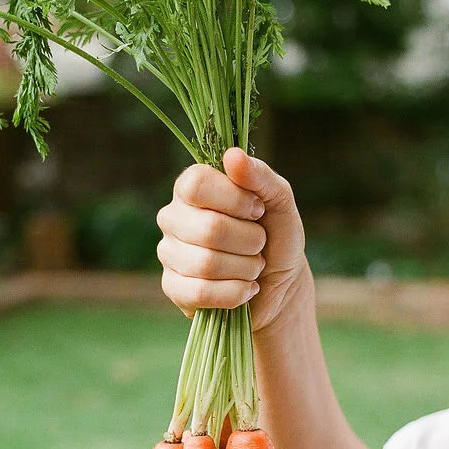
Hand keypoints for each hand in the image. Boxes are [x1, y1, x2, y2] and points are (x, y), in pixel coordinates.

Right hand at [157, 147, 307, 331]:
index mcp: (191, 187)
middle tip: (260, 243)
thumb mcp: (279, 201)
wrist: (279, 282)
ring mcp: (168, 253)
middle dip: (250, 240)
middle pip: (208, 228)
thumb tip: (232, 155)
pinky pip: (201, 293)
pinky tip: (246, 288)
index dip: (235, 199)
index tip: (258, 209)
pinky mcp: (172, 287)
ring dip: (246, 268)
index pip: (197, 184)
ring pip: (206, 264)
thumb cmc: (276, 234)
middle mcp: (172, 216)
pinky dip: (236, 293)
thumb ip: (260, 176)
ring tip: (254, 266)